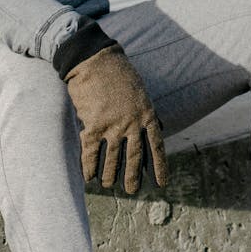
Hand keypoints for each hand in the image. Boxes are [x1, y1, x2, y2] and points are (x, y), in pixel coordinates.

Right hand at [64, 44, 168, 192]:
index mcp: (147, 115)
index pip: (156, 147)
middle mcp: (132, 124)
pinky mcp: (93, 124)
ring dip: (109, 175)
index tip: (162, 183)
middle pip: (134, 158)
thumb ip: (147, 112)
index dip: (159, 167)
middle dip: (132, 177)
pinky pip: (91, 152)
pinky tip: (88, 177)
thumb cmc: (118, 73)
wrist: (95, 60)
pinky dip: (89, 166)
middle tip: (131, 191)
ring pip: (112, 159)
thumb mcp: (141, 92)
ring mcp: (113, 126)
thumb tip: (157, 127)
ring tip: (108, 185)